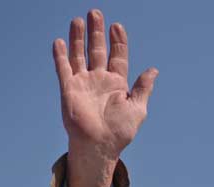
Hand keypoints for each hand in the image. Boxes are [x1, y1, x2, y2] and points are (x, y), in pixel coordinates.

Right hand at [52, 9, 158, 186]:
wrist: (100, 146)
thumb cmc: (120, 131)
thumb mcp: (138, 108)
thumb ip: (143, 87)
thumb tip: (153, 70)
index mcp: (116, 84)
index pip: (117, 56)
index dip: (118, 41)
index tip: (117, 26)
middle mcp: (99, 80)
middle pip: (97, 50)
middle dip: (96, 32)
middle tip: (95, 13)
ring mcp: (83, 84)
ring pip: (79, 55)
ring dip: (78, 38)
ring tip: (78, 20)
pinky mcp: (69, 90)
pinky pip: (63, 69)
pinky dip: (61, 56)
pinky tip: (60, 41)